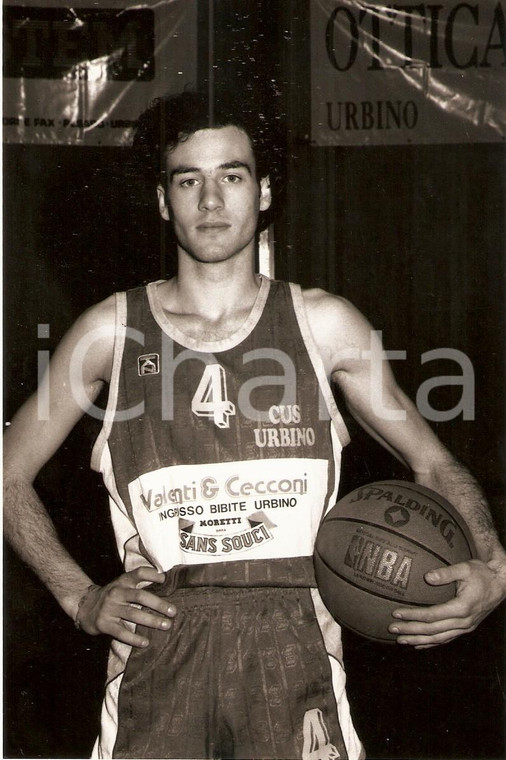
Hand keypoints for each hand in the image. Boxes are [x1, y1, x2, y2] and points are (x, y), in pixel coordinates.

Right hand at [77, 566, 176, 647]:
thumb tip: (165, 584)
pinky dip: (134, 638)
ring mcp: (110, 608)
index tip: (165, 580)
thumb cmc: (112, 596)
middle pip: (140, 596)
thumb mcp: (122, 585)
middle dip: (158, 604)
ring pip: (133, 614)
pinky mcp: (104, 624)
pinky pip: (121, 632)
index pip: (138, 573)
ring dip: (151, 621)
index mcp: (123, 581)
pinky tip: (145, 642)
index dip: (152, 575)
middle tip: (173, 612)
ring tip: (166, 626)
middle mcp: (117, 592)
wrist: (85, 607)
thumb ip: (139, 584)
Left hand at [388, 557, 505, 648]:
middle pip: (432, 631)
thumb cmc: (482, 573)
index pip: (432, 615)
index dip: (413, 616)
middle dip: (411, 630)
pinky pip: (447, 639)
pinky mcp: (467, 628)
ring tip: (401, 640)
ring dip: (419, 640)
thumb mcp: (465, 568)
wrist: (501, 583)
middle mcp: (464, 622)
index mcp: (462, 607)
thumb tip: (427, 577)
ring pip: (439, 639)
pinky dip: (432, 644)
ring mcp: (466, 627)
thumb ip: (446, 573)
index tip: (396, 614)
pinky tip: (419, 645)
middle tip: (392, 629)